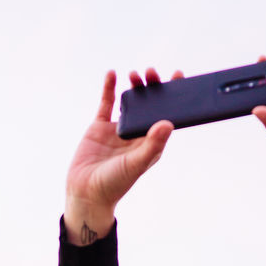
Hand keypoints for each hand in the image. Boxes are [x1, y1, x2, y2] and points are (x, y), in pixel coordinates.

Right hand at [64, 68, 180, 242]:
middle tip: (153, 73)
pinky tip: (112, 73)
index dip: (173, 98)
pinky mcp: (100, 127)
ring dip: (134, 86)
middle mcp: (137, 135)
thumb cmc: (115, 184)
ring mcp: (118, 130)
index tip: (179, 77)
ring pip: (129, 102)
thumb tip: (168, 123)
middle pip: (149, 105)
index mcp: (151, 144)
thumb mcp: (136, 164)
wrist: (86, 193)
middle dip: (152, 87)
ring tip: (135, 75)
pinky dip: (109, 88)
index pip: (166, 116)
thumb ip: (152, 144)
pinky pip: (106, 104)